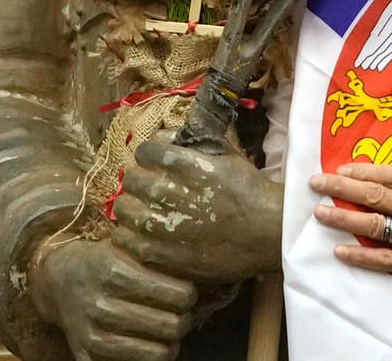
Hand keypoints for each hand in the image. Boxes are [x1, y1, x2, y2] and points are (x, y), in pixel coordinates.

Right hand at [29, 236, 196, 360]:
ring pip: (161, 352)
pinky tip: (150, 340)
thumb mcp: (125, 246)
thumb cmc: (102, 259)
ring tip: (168, 326)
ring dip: (171, 340)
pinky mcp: (88, 356)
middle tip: (182, 311)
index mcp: (114, 272)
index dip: (190, 293)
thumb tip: (201, 269)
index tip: (187, 290)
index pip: (180, 294)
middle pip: (174, 325)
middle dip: (185, 318)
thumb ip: (157, 256)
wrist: (57, 280)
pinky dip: (150, 354)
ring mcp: (94, 334)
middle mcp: (102, 305)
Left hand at [111, 137, 283, 284]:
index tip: (156, 162)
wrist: (268, 235)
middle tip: (151, 187)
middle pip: (132, 178)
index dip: (149, 155)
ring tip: (145, 210)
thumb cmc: (248, 191)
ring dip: (132, 205)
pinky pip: (126, 239)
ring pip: (124, 208)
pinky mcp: (160, 254)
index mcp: (186, 166)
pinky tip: (140, 233)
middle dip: (141, 178)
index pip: (144, 151)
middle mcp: (170, 193)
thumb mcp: (225, 154)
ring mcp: (163, 227)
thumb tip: (161, 137)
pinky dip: (128, 234)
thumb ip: (191, 144)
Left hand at [308, 143, 391, 290]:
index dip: (361, 171)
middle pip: (373, 196)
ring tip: (319, 214)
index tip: (340, 169)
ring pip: (374, 226)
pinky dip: (362, 256)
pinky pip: (386, 260)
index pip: (388, 175)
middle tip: (316, 184)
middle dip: (341, 189)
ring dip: (343, 219)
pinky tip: (341, 251)